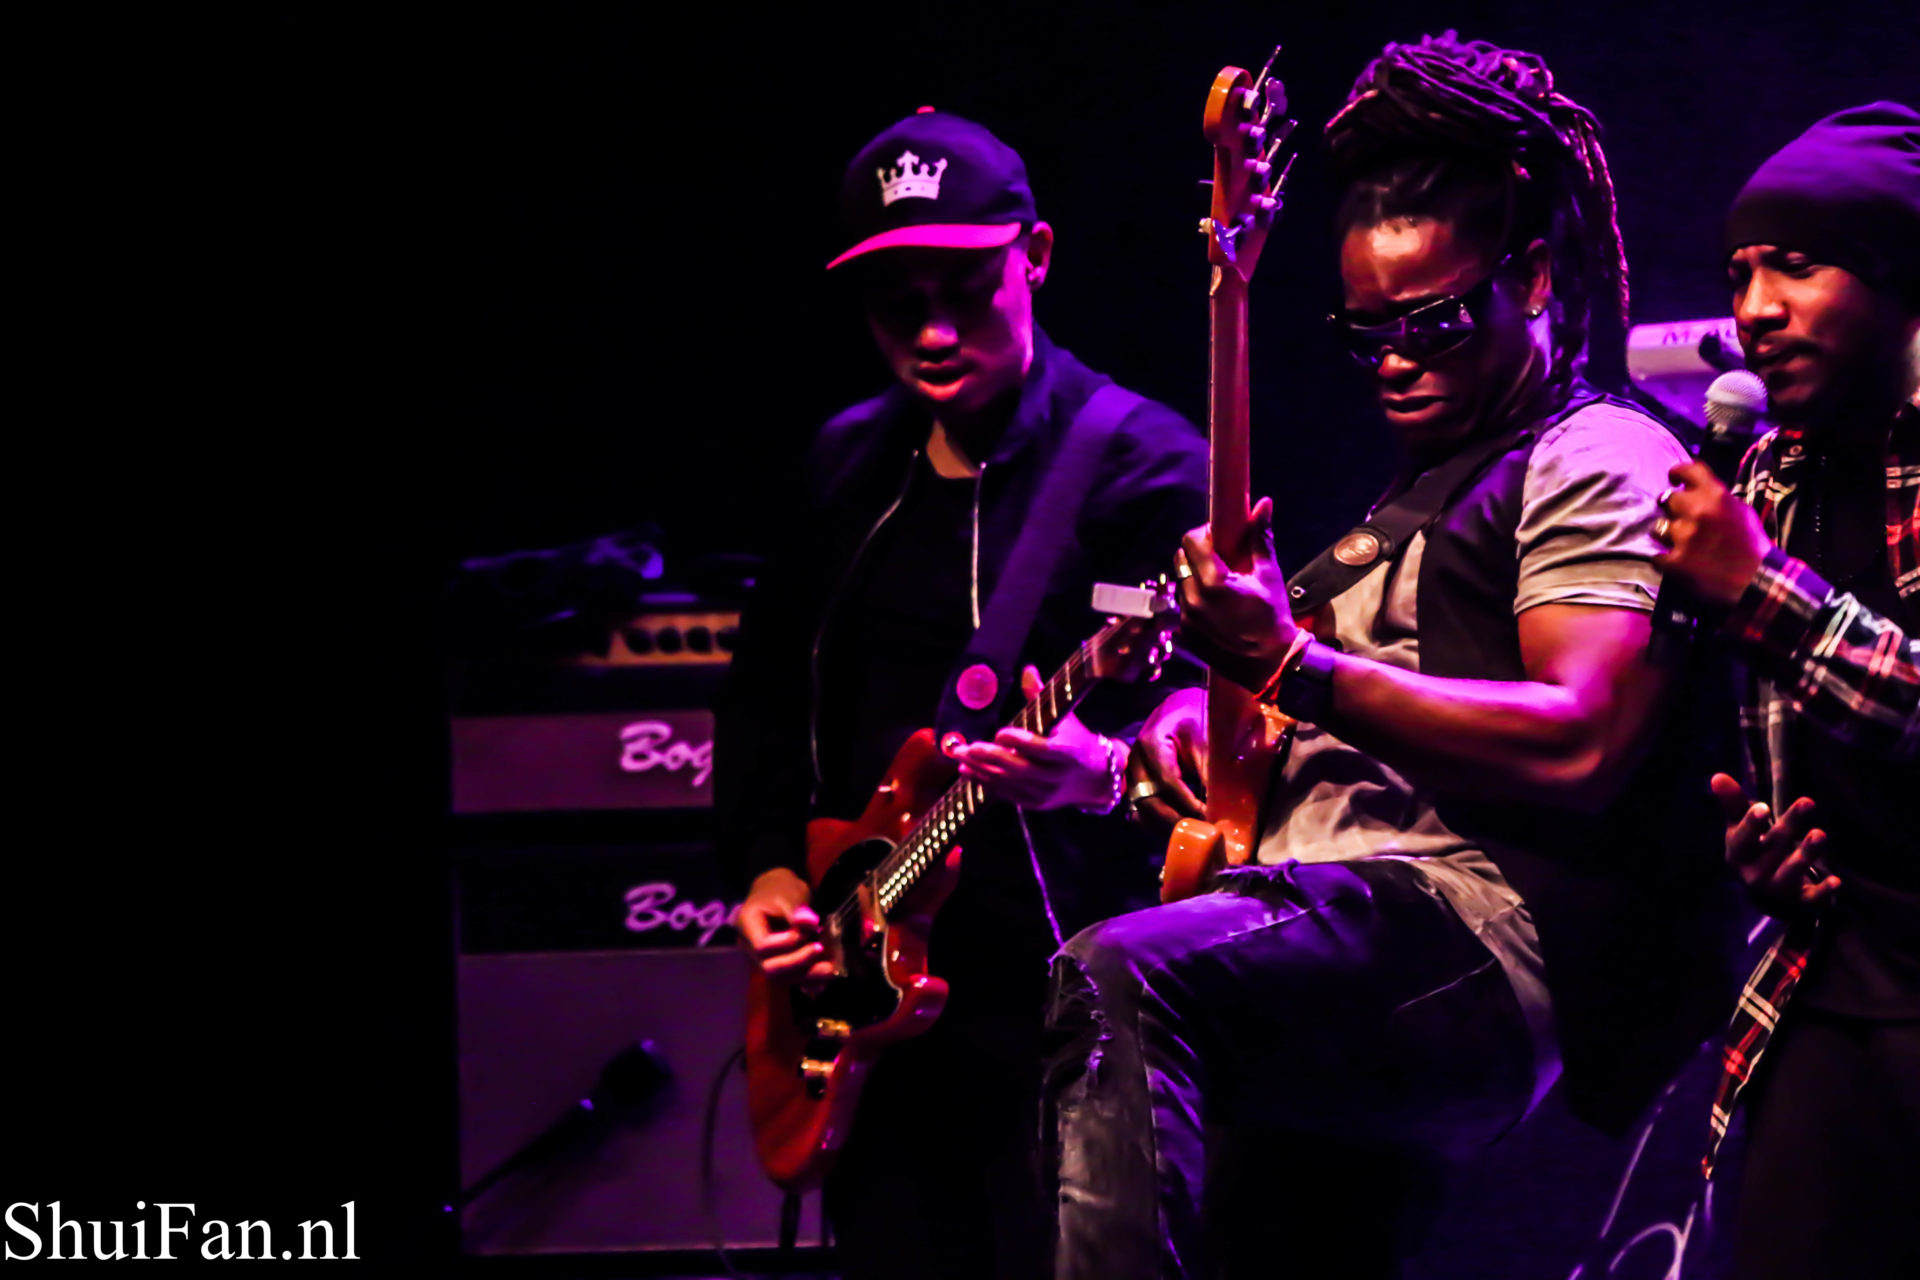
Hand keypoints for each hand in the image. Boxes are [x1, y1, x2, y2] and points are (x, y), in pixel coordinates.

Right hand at [736, 867, 835, 989]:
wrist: (777, 894)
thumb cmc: (779, 890)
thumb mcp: (787, 893)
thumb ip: (796, 910)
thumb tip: (810, 922)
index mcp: (748, 926)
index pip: (762, 946)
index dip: (785, 944)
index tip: (806, 932)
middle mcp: (751, 948)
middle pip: (770, 968)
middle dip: (798, 964)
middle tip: (821, 951)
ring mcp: (765, 959)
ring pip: (783, 977)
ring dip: (807, 976)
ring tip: (830, 969)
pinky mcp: (779, 964)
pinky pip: (791, 978)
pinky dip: (808, 981)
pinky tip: (824, 980)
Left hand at [945, 666, 1117, 808]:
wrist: (1094, 779)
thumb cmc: (1076, 740)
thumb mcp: (1065, 718)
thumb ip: (1041, 697)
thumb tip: (1027, 671)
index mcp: (1067, 753)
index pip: (1042, 749)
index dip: (1020, 742)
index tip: (1000, 732)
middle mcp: (1056, 777)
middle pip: (1018, 768)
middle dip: (988, 757)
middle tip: (965, 747)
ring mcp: (1044, 794)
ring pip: (1008, 783)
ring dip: (980, 771)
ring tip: (960, 758)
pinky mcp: (1035, 804)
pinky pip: (1006, 795)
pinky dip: (986, 783)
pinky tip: (969, 772)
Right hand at [1125, 686, 1207, 832]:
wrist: (1185, 709)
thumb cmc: (1198, 718)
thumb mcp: (1208, 740)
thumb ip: (1211, 773)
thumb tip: (1219, 813)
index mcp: (1150, 744)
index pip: (1166, 782)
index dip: (1187, 805)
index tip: (1210, 820)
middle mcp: (1136, 762)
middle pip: (1148, 802)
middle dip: (1175, 822)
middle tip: (1202, 836)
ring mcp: (1134, 776)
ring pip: (1143, 811)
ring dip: (1166, 828)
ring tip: (1193, 839)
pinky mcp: (1139, 786)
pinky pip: (1144, 812)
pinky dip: (1161, 825)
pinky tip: (1180, 832)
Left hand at [1176, 496, 1298, 690]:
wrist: (1270, 665)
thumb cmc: (1273, 618)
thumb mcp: (1269, 575)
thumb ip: (1260, 538)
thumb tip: (1262, 504)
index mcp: (1213, 582)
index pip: (1191, 541)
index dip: (1203, 534)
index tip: (1218, 537)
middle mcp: (1193, 600)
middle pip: (1181, 560)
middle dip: (1197, 554)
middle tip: (1220, 560)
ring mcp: (1186, 618)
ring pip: (1181, 582)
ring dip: (1195, 578)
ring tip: (1220, 587)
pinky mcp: (1184, 633)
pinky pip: (1183, 606)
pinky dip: (1195, 600)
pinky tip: (1217, 608)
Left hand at [1652, 461, 1773, 609]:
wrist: (1757, 581)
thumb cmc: (1751, 545)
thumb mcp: (1741, 512)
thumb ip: (1717, 499)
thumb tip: (1695, 490)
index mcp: (1716, 495)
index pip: (1688, 470)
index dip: (1677, 473)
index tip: (1674, 480)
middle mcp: (1697, 511)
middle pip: (1667, 500)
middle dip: (1672, 510)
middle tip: (1681, 520)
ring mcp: (1684, 536)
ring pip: (1657, 528)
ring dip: (1665, 535)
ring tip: (1680, 544)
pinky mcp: (1675, 561)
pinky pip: (1656, 556)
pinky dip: (1664, 560)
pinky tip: (1677, 563)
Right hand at [1711, 773, 1840, 918]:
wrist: (1767, 892)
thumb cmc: (1755, 849)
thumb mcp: (1742, 827)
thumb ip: (1733, 803)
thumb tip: (1717, 776)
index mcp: (1738, 853)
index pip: (1743, 838)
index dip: (1752, 823)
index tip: (1764, 807)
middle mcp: (1754, 874)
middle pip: (1773, 846)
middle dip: (1789, 825)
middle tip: (1808, 801)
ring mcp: (1777, 888)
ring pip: (1791, 870)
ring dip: (1806, 853)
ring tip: (1819, 834)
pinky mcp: (1800, 901)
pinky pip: (1812, 897)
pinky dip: (1824, 891)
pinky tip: (1836, 881)